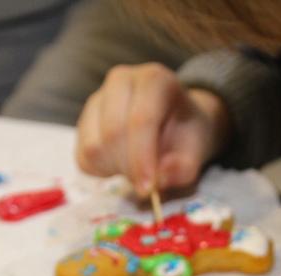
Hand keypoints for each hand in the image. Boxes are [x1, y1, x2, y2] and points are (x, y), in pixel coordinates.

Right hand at [76, 63, 230, 193]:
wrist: (174, 121)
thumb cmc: (185, 133)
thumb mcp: (197, 151)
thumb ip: (183, 168)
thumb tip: (159, 180)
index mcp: (154, 80)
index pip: (141, 120)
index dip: (142, 159)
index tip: (147, 189)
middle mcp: (121, 80)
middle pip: (113, 133)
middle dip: (129, 167)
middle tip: (147, 183)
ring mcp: (97, 99)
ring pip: (93, 146)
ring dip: (115, 170)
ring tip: (136, 169)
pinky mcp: (84, 121)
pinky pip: (83, 156)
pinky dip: (102, 171)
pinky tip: (121, 166)